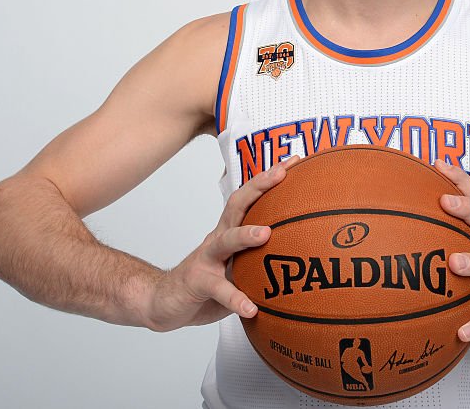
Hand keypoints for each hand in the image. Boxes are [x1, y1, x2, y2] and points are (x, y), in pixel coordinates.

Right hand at [145, 157, 298, 331]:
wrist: (163, 300)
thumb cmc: (208, 282)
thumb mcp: (238, 267)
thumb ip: (262, 260)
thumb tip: (306, 260)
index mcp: (230, 231)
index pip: (250, 197)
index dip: (270, 178)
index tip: (295, 161)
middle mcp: (218, 238)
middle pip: (237, 205)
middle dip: (259, 187)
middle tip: (281, 175)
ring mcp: (206, 259)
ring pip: (226, 241)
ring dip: (245, 235)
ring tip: (266, 234)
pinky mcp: (197, 282)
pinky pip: (219, 290)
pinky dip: (236, 299)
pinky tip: (251, 308)